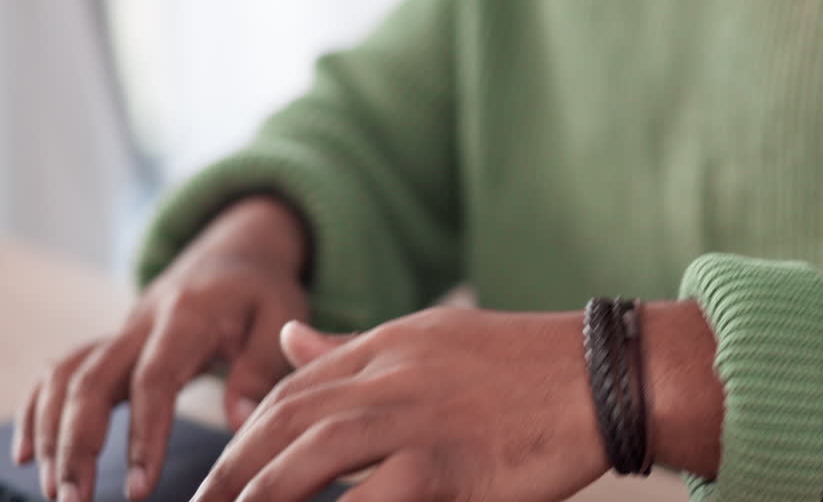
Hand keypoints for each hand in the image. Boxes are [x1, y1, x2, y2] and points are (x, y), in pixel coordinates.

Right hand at [10, 196, 310, 501]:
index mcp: (188, 315)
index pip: (155, 379)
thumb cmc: (262, 291)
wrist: (235, 254)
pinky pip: (59, 371)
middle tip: (75, 500)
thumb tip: (240, 421)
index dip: (144, 435)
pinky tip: (30, 454)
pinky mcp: (110, 343)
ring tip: (58, 491)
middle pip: (93, 381)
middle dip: (77, 444)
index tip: (140, 487)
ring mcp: (120, 332)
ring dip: (52, 433)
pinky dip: (37, 409)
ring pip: (67, 378)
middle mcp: (142, 322)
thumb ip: (262, 366)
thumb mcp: (281, 315)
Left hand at [191, 308, 608, 501]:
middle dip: (230, 473)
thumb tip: (286, 337)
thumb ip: (355, 346)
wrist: (604, 375)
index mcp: (389, 345)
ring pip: (307, 463)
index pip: (292, 389)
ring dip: (260, 497)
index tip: (218, 477)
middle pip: (284, 425)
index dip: (244, 436)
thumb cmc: (525, 365)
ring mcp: (416, 420)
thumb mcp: (433, 338)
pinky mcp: (446, 467)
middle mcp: (392, 377)